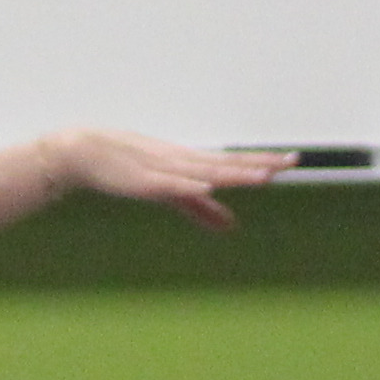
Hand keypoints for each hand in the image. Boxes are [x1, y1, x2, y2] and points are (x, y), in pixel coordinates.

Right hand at [39, 129, 294, 224]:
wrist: (85, 153)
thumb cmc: (127, 167)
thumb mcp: (171, 192)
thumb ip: (201, 210)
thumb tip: (231, 226)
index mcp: (193, 164)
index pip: (235, 163)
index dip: (263, 162)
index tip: (292, 160)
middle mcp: (185, 162)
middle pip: (230, 163)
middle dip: (261, 163)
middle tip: (294, 161)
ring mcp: (165, 168)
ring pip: (207, 172)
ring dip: (234, 174)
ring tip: (261, 176)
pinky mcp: (145, 179)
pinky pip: (172, 183)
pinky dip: (191, 184)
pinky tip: (208, 185)